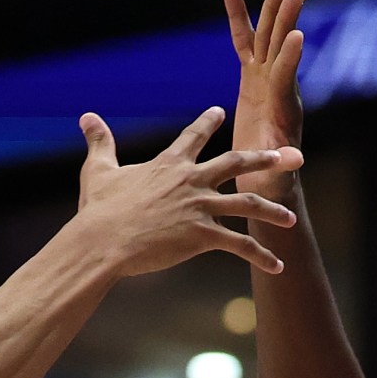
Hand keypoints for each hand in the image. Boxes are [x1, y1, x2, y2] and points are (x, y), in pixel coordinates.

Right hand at [72, 107, 301, 276]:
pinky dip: (261, 256)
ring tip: (291, 217)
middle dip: (266, 159)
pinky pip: (240, 245)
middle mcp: (191, 180)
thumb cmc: (99, 209)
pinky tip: (278, 267)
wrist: (103, 240)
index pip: (193, 136)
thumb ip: (99, 142)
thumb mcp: (98, 171)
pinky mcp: (202, 235)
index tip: (218, 110)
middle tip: (290, 156)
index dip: (206, 121)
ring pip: (248, 203)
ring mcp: (199, 206)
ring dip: (272, 210)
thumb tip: (86, 117)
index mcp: (169, 164)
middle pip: (237, 162)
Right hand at [225, 0, 307, 204]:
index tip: (297, 35)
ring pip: (268, 35)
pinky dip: (239, 15)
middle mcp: (280, 88)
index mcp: (283, 110)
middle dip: (288, 16)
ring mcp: (266, 78)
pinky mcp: (253, 76)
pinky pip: (244, 40)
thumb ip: (283, 164)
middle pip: (281, 45)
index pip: (286, 80)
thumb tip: (296, 160)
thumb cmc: (270, 183)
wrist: (266, 180)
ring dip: (273, 5)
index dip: (290, 59)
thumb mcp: (276, 175)